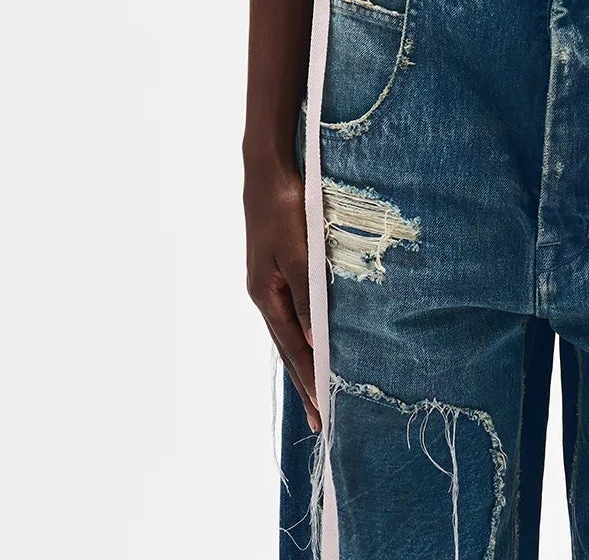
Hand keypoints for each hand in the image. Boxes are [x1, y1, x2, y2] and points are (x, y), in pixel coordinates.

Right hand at [245, 158, 321, 433]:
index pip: (292, 348)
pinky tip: (312, 341)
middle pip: (288, 347)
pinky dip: (302, 334)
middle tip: (320, 418)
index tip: (323, 409)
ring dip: (304, 361)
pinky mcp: (276, 270)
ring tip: (317, 390)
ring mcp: (268, 284)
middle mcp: (265, 295)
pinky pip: (291, 313)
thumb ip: (306, 295)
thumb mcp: (298, 252)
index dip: (308, 378)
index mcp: (267, 296)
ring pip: (289, 332)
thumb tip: (313, 338)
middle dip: (304, 381)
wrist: (267, 171)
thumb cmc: (284, 208)